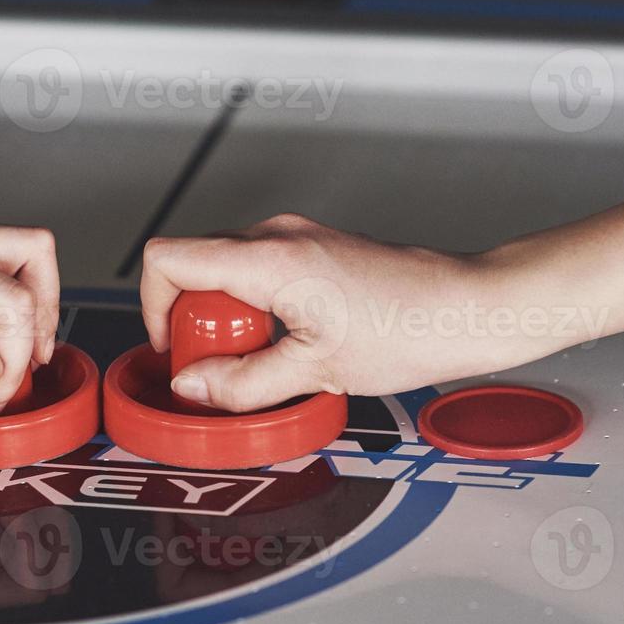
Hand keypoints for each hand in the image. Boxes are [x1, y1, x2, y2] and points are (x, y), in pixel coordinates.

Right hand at [140, 214, 573, 411]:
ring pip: (225, 273)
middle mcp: (276, 235)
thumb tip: (193, 387)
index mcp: (267, 259)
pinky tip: (290, 346)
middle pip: (192, 267)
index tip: (175, 351)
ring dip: (227, 319)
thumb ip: (242, 383)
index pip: (166, 259)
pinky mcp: (315, 249)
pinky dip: (255, 311)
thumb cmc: (410, 329)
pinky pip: (258, 274)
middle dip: (193, 322)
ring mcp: (296, 237)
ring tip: (265, 360)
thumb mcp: (315, 372)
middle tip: (222, 367)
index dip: (153, 308)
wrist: (470, 307)